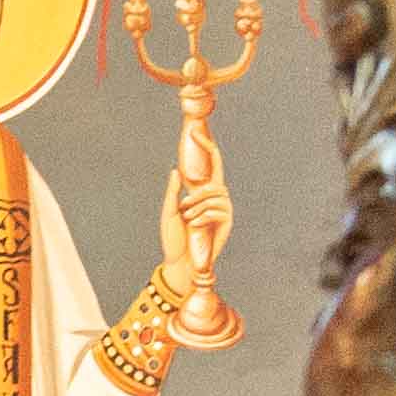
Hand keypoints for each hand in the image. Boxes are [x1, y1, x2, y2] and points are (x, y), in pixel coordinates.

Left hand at [156, 119, 233, 291]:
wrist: (180, 263)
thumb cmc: (173, 239)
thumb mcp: (168, 212)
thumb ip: (172, 192)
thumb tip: (176, 171)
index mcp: (202, 191)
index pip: (211, 163)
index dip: (205, 146)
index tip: (196, 132)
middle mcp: (215, 197)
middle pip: (215, 182)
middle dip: (197, 195)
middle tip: (182, 209)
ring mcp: (223, 209)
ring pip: (216, 196)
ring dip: (198, 208)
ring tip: (187, 220)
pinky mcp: (227, 222)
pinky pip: (219, 210)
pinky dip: (204, 217)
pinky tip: (196, 226)